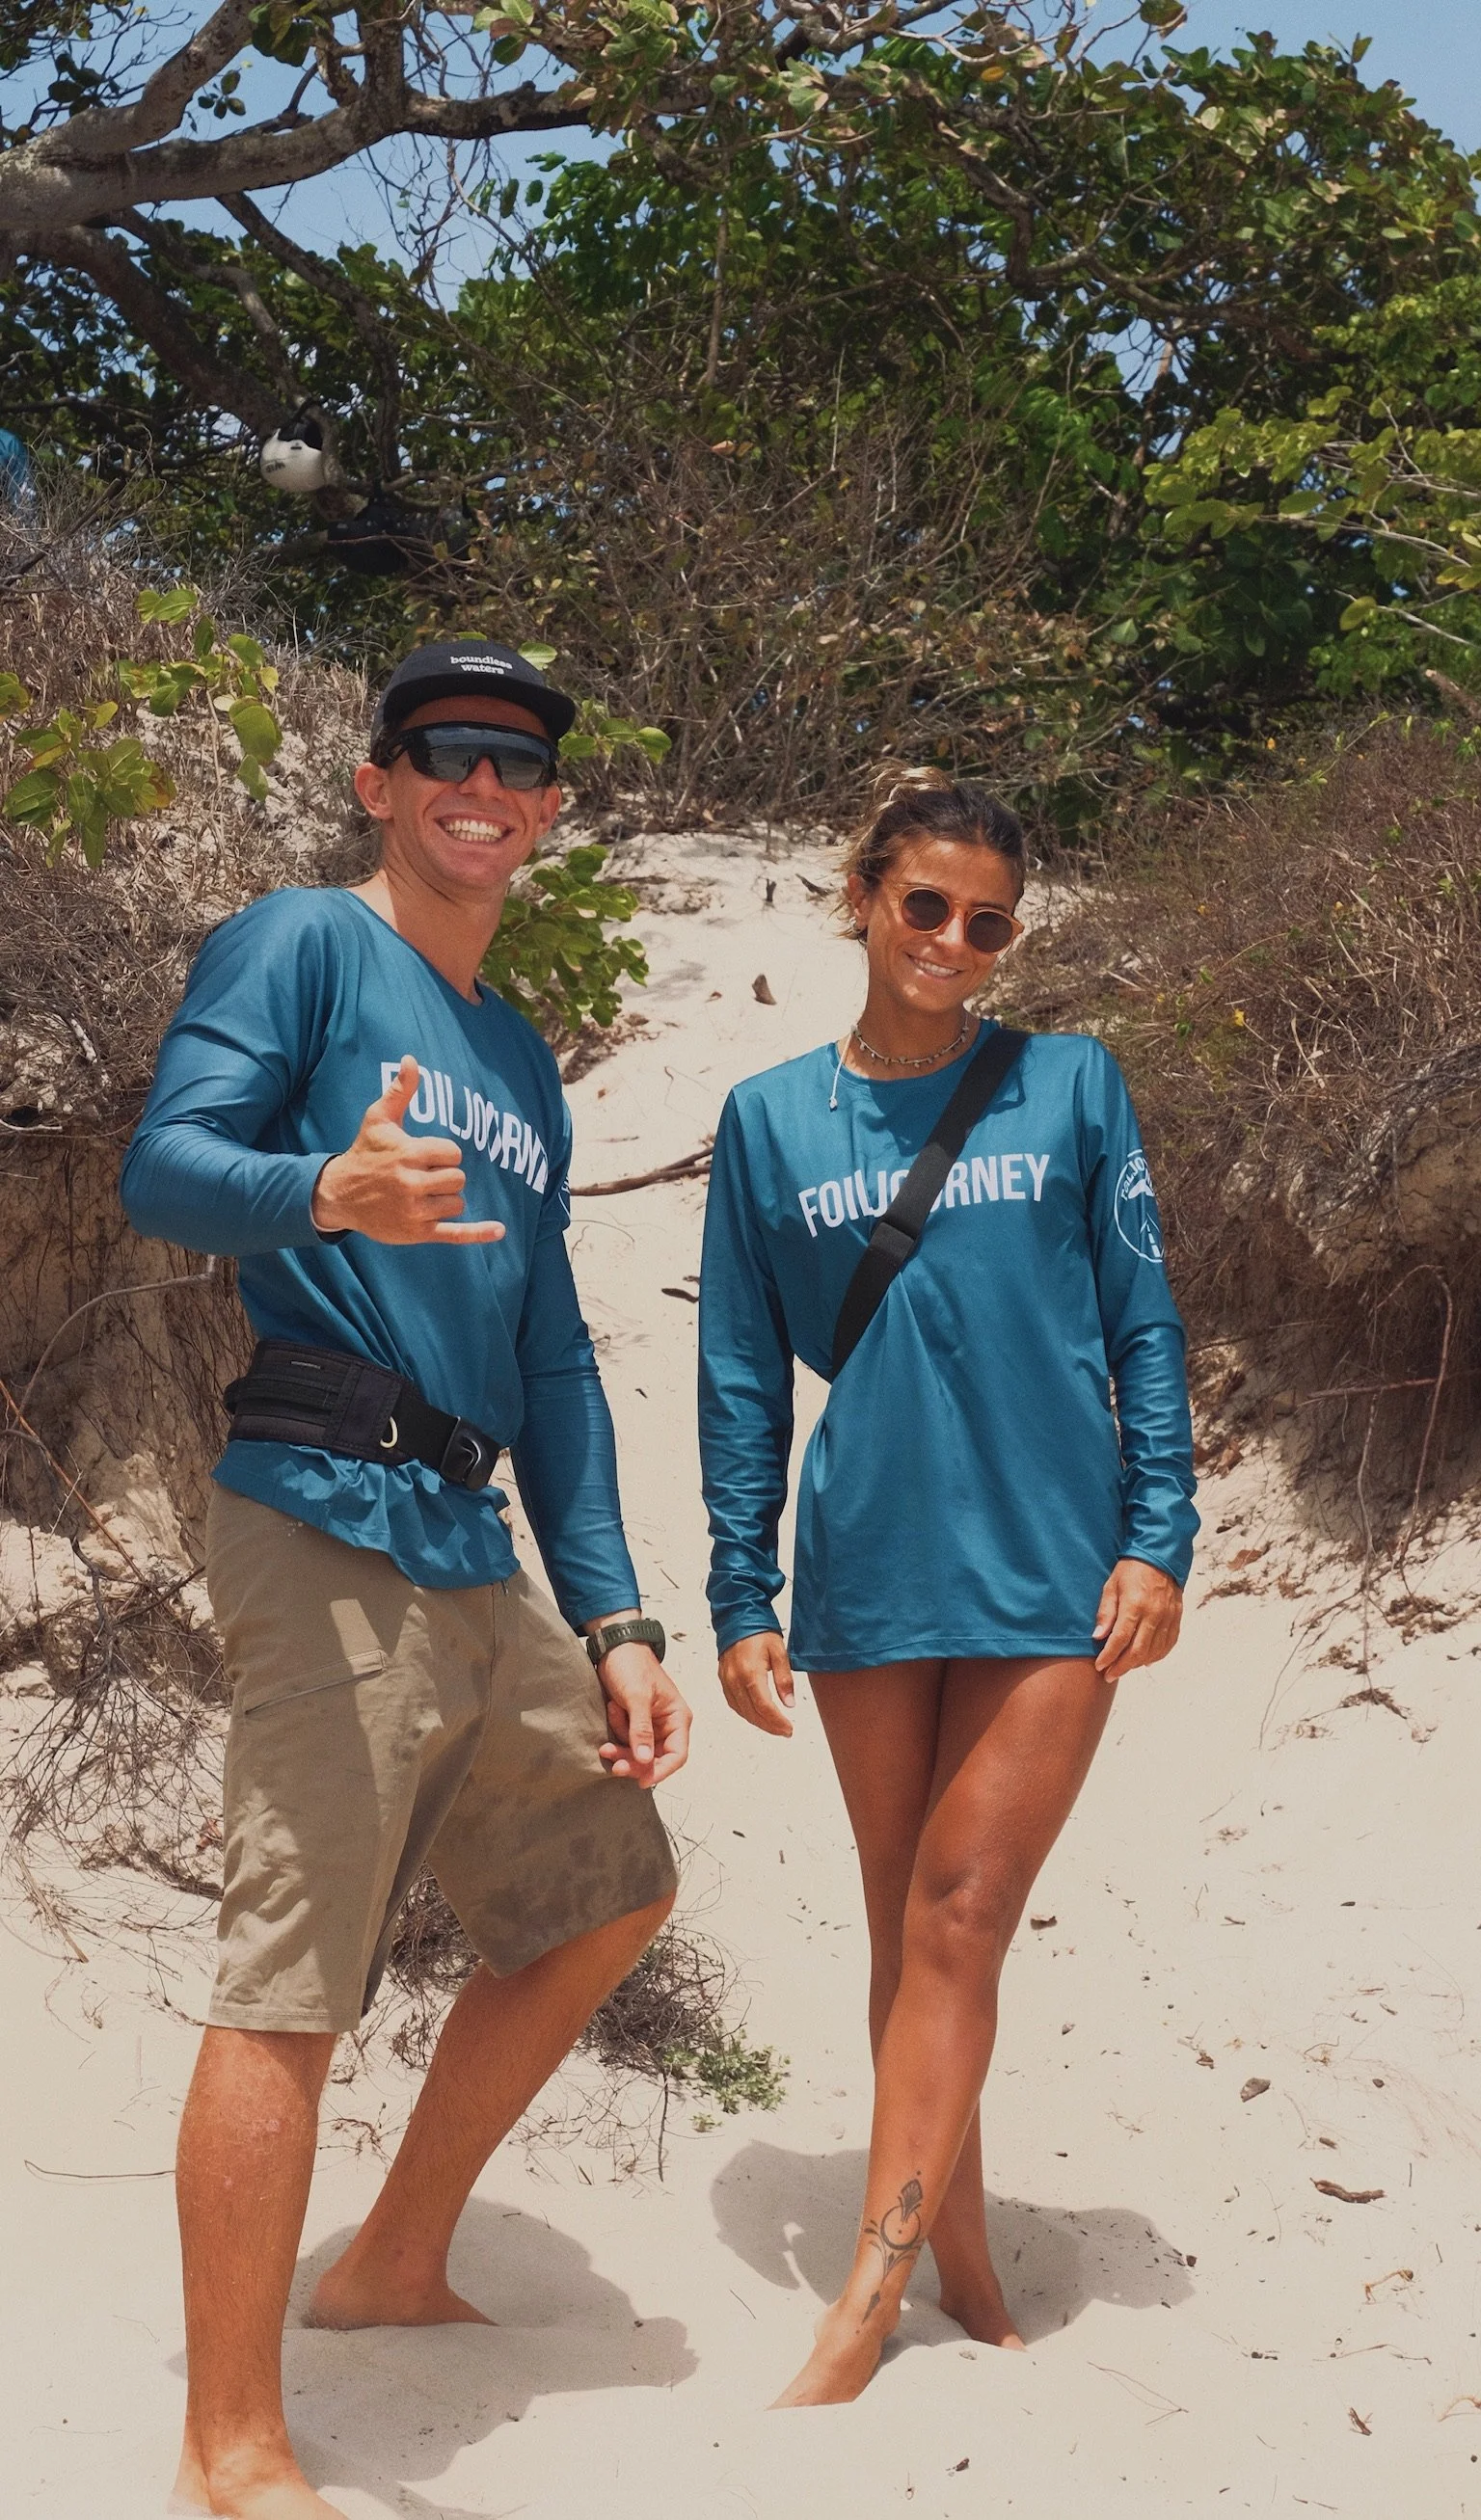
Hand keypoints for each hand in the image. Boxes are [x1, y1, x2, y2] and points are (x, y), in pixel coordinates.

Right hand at [311, 1055, 505, 1245]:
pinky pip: (455, 1234)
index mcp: (409, 1154)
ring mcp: (415, 1211)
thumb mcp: (379, 1119)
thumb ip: (401, 1091)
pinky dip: (478, 1233)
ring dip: (446, 1198)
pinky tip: (498, 1231)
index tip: (425, 1156)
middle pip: (458, 1179)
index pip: (454, 1154)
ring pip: (457, 1203)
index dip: (444, 1154)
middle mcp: (412, 1184)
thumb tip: (412, 1060)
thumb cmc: (365, 1152)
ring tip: (421, 1194)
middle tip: (422, 1176)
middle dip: (445, 1176)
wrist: (339, 1194)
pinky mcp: (417, 1232)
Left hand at [593, 1638, 691, 1786]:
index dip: (661, 1771)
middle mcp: (667, 1725)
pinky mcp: (634, 1724)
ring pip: (638, 1753)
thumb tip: (645, 1760)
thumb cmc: (631, 1665)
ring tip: (606, 1741)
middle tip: (615, 1765)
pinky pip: (626, 1742)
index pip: (677, 1755)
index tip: (642, 1780)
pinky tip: (611, 1712)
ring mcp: (650, 1726)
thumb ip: (641, 1729)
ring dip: (622, 1750)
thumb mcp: (636, 1697)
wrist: (613, 1647)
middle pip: (656, 1759)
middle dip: (635, 1763)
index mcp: (678, 1717)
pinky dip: (617, 1737)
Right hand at [718, 1630, 795, 1736]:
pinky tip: (757, 1715)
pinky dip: (746, 1713)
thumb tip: (789, 1704)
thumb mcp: (779, 1652)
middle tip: (786, 1732)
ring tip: (775, 1727)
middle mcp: (735, 1679)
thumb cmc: (759, 1632)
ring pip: (742, 1711)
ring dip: (759, 1722)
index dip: (778, 1722)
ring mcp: (727, 1680)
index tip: (789, 1729)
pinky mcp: (723, 1679)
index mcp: (750, 1673)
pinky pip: (733, 1703)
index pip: (765, 1706)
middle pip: (753, 1713)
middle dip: (770, 1726)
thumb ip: (784, 1679)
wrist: (738, 1618)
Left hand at [1092, 1557, 1182, 1681]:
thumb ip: (1105, 1612)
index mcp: (1135, 1605)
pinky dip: (1156, 1656)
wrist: (1159, 1555)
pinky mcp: (1176, 1618)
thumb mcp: (1111, 1586)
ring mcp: (1168, 1618)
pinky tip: (1145, 1660)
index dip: (1109, 1656)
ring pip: (1154, 1651)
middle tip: (1109, 1675)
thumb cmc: (1131, 1569)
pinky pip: (1168, 1644)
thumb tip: (1098, 1637)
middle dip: (1121, 1666)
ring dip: (1137, 1664)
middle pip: (1138, 1651)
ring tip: (1123, 1668)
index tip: (1099, 1666)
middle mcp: (1154, 1614)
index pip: (1120, 1639)